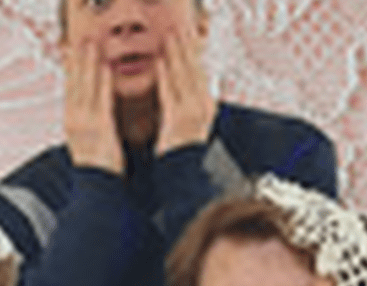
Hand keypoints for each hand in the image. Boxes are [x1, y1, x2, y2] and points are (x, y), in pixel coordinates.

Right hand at [63, 39, 123, 173]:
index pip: (70, 94)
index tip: (74, 56)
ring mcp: (85, 125)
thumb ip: (89, 131)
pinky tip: (105, 68)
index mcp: (72, 127)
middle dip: (77, 62)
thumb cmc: (99, 174)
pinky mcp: (99, 129)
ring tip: (91, 45)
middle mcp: (75, 123)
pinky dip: (101, 83)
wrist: (97, 194)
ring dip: (88, 65)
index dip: (72, 73)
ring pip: (85, 88)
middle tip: (81, 42)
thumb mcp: (90, 147)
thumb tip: (92, 122)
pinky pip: (100, 100)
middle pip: (74, 86)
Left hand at [154, 4, 214, 154]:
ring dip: (178, 53)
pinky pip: (173, 92)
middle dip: (187, 45)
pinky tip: (162, 61)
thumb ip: (182, 106)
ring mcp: (194, 113)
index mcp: (204, 106)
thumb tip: (177, 90)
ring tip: (172, 34)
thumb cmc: (181, 155)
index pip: (199, 72)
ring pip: (186, 76)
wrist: (185, 178)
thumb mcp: (184, 126)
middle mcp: (202, 107)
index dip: (192, 51)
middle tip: (180, 26)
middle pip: (195, 69)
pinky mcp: (181, 121)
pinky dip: (167, 75)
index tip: (186, 34)